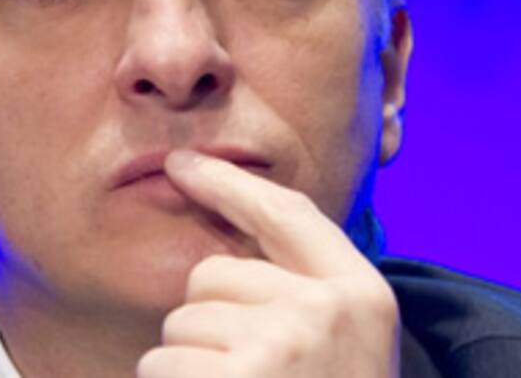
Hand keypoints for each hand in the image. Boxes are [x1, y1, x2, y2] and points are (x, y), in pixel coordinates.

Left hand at [136, 149, 400, 377]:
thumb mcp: (341, 344)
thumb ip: (299, 286)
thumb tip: (222, 234)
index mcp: (361, 293)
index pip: (287, 212)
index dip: (231, 183)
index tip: (184, 163)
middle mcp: (325, 311)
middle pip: (214, 273)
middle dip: (210, 319)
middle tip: (250, 375)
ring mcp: (279, 350)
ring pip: (180, 324)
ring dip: (190, 363)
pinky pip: (160, 366)